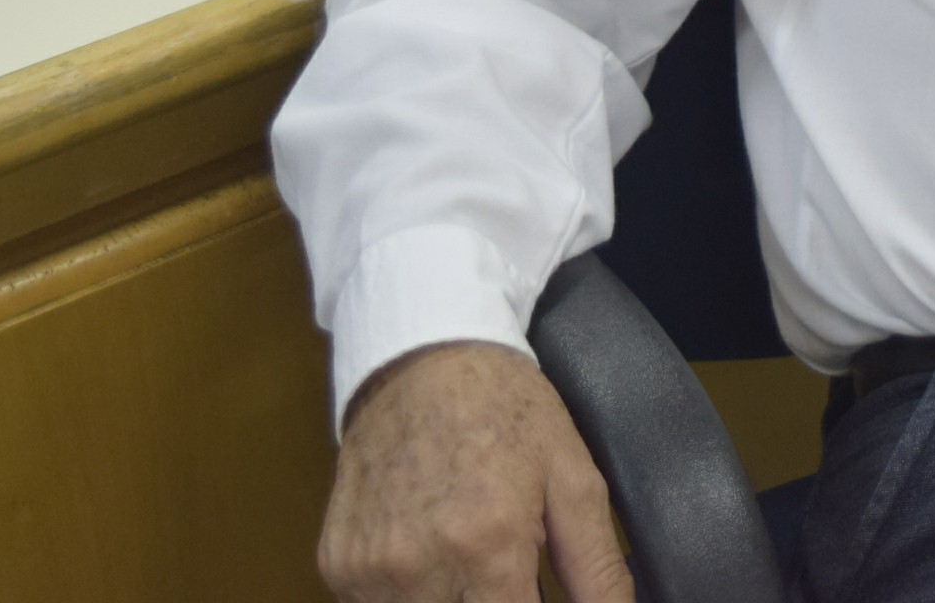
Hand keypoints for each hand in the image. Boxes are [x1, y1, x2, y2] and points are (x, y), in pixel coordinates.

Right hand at [320, 340, 632, 601]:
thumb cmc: (506, 409)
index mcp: (489, 545)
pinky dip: (405, 594)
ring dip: (449, 600)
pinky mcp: (336, 564)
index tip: (533, 591)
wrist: (420, 356)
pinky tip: (425, 548)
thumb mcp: (573, 476)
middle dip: (491, 602)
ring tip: (466, 553)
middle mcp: (421, 566)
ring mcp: (370, 569)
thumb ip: (597, 567)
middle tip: (502, 570)